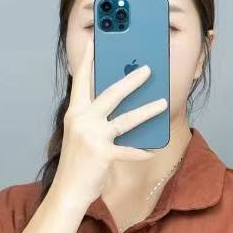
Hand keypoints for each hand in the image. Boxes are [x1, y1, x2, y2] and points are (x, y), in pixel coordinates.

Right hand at [52, 37, 168, 206]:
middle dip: (131, 80)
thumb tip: (121, 107)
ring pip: (126, 119)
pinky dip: (142, 151)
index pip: (81, 81)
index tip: (94, 41)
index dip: (87, 60)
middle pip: (110, 94)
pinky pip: (129, 150)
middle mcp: (82, 121)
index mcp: (75, 113)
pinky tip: (153, 149)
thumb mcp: (82, 135)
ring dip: (147, 110)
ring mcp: (92, 137)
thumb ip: (96, 119)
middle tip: (147, 69)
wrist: (68, 191)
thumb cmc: (78, 164)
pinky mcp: (103, 154)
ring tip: (163, 102)